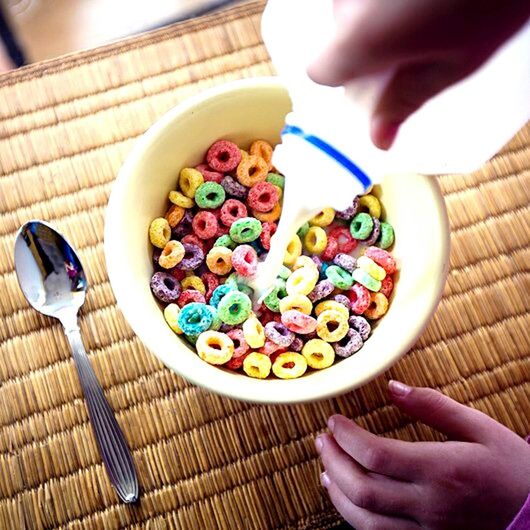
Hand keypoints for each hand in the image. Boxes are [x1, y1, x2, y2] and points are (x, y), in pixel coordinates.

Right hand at [307, 0, 529, 148]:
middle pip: (338, 35)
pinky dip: (385, 1)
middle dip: (366, 45)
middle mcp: (350, 0)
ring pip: (353, 6)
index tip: (370, 82)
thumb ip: (407, 99)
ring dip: (377, 16)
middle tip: (414, 43)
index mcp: (362, 38)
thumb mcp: (456, 61)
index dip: (344, 80)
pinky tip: (421, 1)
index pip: (321, 71)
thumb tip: (377, 138)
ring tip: (425, 13)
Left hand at [316, 381, 529, 528]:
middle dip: (333, 460)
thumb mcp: (480, 428)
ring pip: (364, 520)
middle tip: (323, 438)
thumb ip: (433, 406)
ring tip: (326, 466)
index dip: (345, 436)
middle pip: (362, 488)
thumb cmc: (511, 468)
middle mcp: (429, 505)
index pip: (375, 454)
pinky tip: (347, 497)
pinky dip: (355, 517)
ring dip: (337, 492)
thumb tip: (392, 387)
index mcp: (441, 470)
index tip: (334, 420)